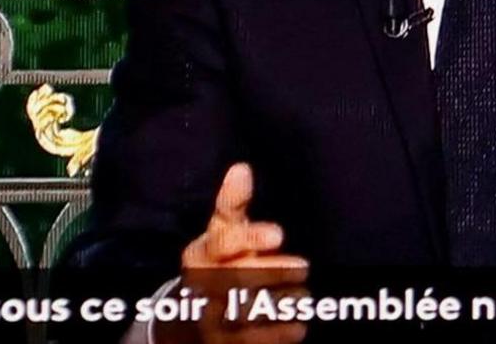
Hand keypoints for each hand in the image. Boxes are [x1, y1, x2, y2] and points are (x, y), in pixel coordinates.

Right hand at [176, 163, 308, 343]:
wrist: (194, 317)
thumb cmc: (219, 262)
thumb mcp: (222, 232)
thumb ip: (233, 204)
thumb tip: (241, 169)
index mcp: (200, 255)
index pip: (223, 244)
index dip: (250, 238)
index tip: (279, 234)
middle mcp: (202, 287)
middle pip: (238, 279)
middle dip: (272, 273)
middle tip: (301, 267)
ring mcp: (210, 319)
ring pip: (245, 312)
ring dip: (278, 304)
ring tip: (300, 297)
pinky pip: (251, 342)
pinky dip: (276, 335)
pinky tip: (296, 327)